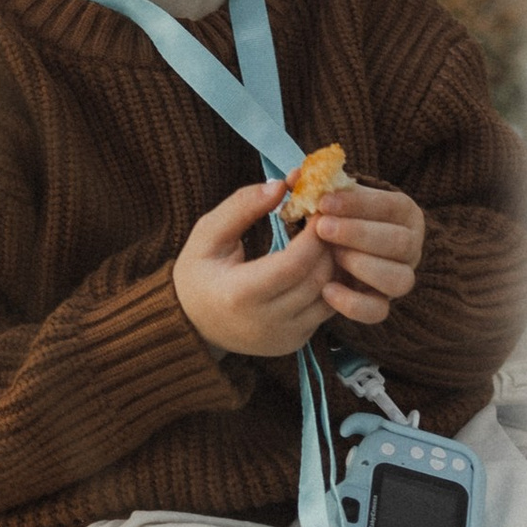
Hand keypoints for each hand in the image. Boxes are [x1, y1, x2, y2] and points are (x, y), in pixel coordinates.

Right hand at [172, 177, 335, 359]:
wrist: (192, 323)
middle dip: (329, 245)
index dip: (314, 233)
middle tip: (328, 218)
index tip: (319, 207)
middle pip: (318, 278)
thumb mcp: (208, 233)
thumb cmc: (198, 272)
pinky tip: (319, 262)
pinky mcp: (295, 341)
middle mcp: (266, 322)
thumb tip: (281, 185)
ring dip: (333, 264)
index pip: (295, 263)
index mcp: (240, 295)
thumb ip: (242, 206)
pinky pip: (326, 310)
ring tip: (326, 238)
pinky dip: (329, 283)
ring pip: (329, 295)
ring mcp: (284, 336)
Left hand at [309, 182, 424, 326]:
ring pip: (399, 280)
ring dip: (364, 267)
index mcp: (403, 212)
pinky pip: (378, 312)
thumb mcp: (330, 196)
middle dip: (359, 234)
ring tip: (333, 256)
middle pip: (400, 243)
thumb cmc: (335, 214)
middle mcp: (410, 246)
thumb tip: (295, 176)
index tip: (324, 201)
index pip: (392, 206)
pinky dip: (353, 304)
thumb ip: (314, 184)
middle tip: (323, 228)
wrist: (336, 248)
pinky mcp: (381, 304)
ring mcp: (399, 277)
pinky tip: (327, 289)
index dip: (359, 204)